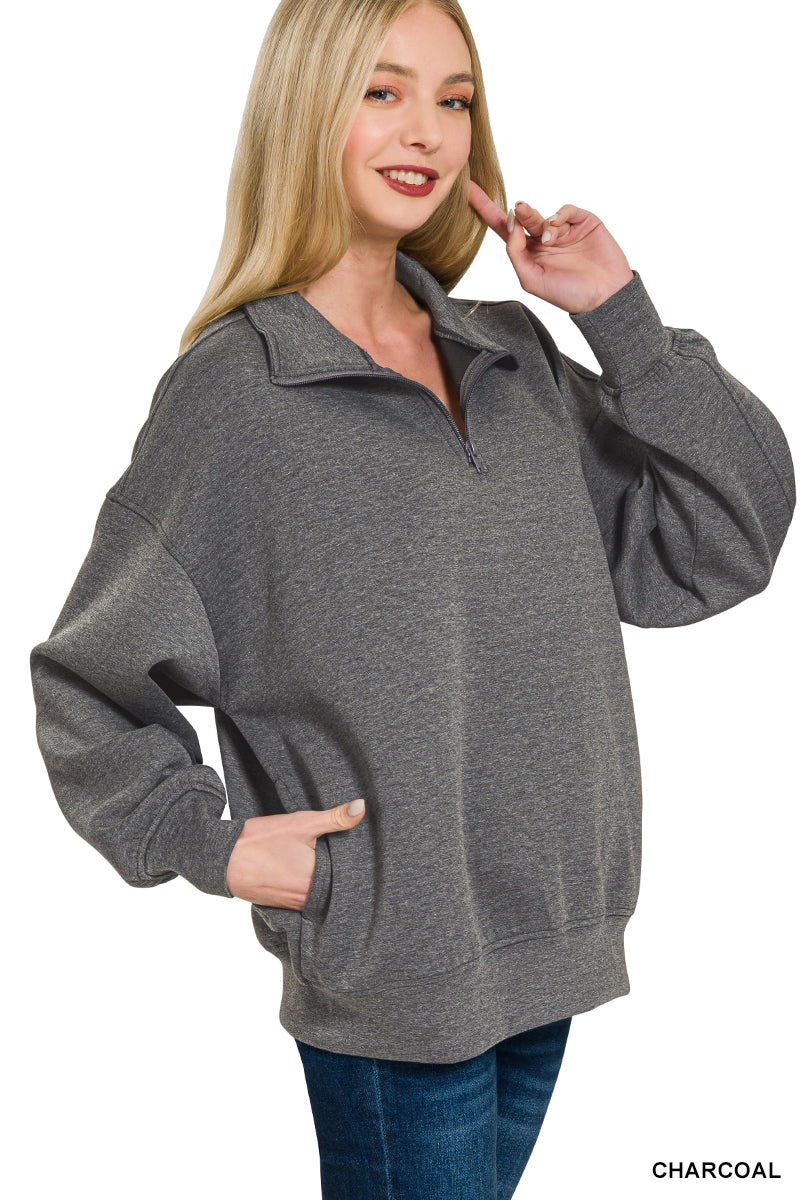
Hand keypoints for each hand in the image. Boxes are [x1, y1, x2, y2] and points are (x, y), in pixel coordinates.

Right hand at [225, 799, 365, 908]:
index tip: (363, 854)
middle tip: (346, 855)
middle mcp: (307, 900)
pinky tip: (306, 871)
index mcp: (316, 883)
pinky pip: (304, 898)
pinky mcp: (282, 905)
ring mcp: (293, 905)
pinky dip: (308, 886)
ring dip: (325, 880)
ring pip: (320, 893)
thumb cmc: (260, 841)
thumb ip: (335, 818)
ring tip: (326, 862)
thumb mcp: (301, 823)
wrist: (222, 858)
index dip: (357, 865)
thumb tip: (362, 808)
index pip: (349, 877)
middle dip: (341, 872)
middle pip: (335, 886)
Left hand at [468, 181, 634, 314]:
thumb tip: (511, 224)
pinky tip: (557, 226)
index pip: (503, 229)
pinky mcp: (583, 222)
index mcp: (528, 254)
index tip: (468, 189)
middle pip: (521, 218)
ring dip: (539, 220)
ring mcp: (563, 230)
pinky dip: (560, 214)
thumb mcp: (532, 280)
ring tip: (547, 236)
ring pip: (543, 214)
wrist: (605, 297)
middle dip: (517, 212)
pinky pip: (566, 210)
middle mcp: (543, 239)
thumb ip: (516, 254)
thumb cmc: (568, 294)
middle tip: (517, 209)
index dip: (485, 209)